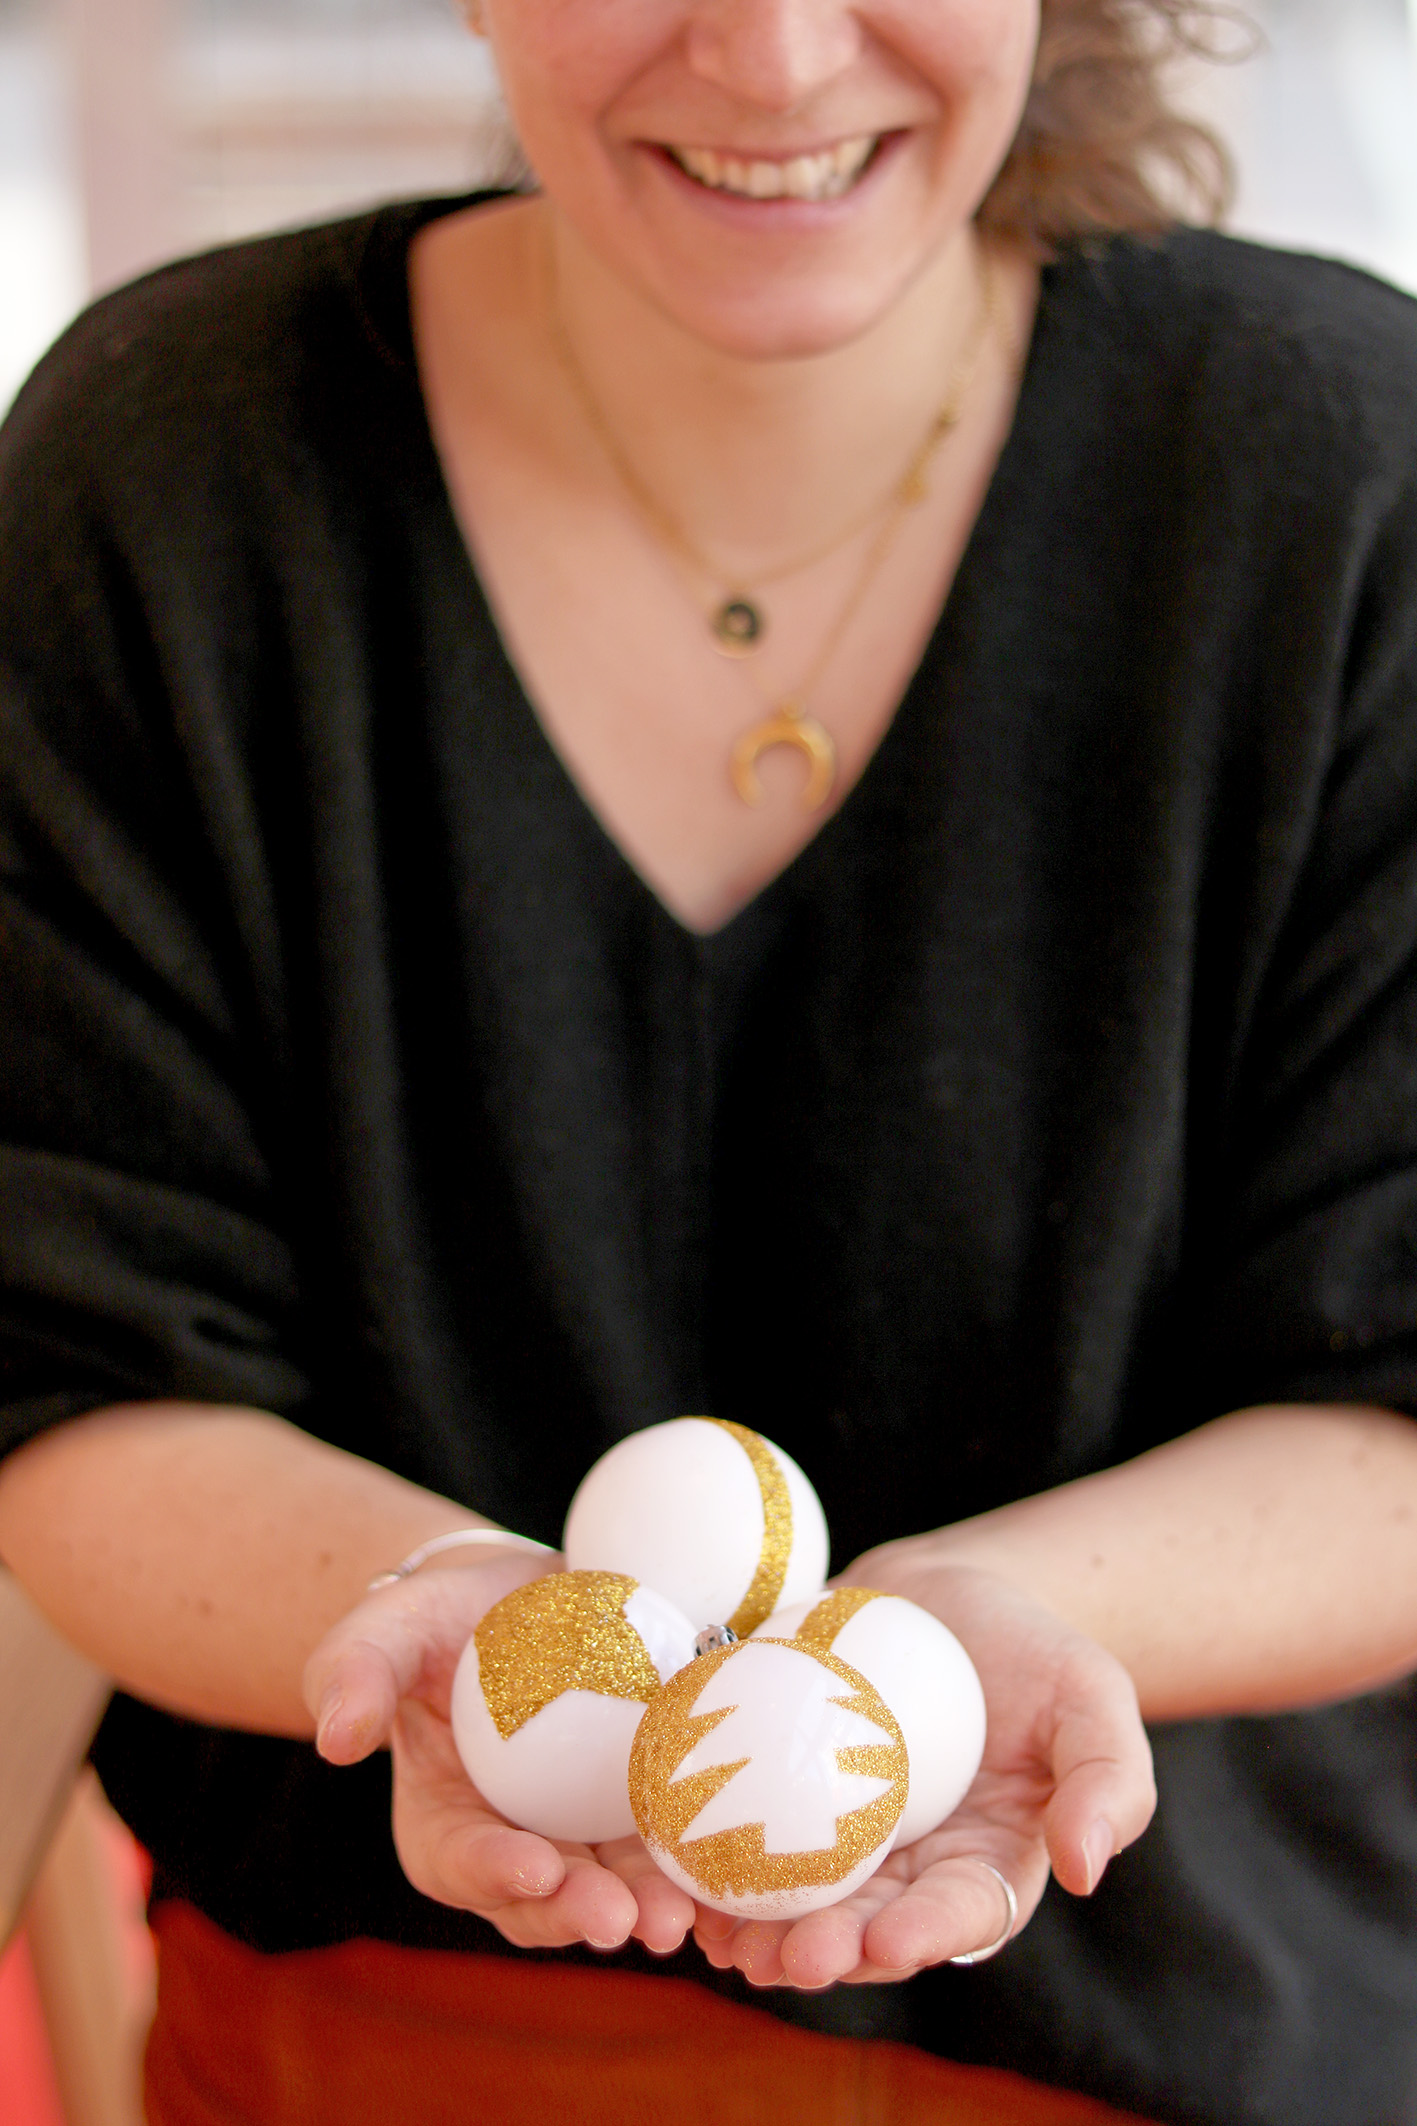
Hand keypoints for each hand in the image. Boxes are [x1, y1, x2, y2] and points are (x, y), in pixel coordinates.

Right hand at [303, 1551, 696, 1956]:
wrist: (521, 1596)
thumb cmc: (438, 1616)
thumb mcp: (386, 1628)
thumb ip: (353, 1672)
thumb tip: (337, 1739)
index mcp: (444, 1826)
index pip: (461, 1860)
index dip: (493, 1871)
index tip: (531, 1865)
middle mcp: (517, 1848)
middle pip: (545, 1897)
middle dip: (579, 1913)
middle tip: (620, 1917)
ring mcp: (584, 1836)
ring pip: (615, 1886)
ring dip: (646, 1906)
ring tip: (680, 1915)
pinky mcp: (640, 1809)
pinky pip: (669, 1844)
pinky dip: (696, 1864)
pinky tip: (730, 1869)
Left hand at [686, 1563, 1155, 1989]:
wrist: (949, 1596)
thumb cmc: (1036, 1650)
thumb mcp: (1093, 1698)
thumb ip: (1107, 1780)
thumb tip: (1083, 1869)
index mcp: (982, 1867)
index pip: (957, 1916)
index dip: (921, 1936)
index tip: (888, 1942)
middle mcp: (905, 1870)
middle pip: (862, 1928)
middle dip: (822, 1951)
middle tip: (787, 1954)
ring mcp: (836, 1836)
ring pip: (792, 1900)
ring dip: (755, 1928)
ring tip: (722, 1936)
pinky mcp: (780, 1791)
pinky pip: (739, 1833)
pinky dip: (708, 1858)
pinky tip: (675, 1866)